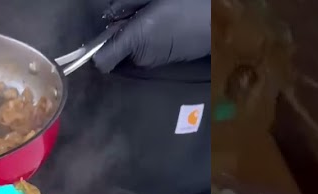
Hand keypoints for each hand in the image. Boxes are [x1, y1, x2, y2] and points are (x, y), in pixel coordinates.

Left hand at [92, 0, 209, 72]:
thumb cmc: (188, 3)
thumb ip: (126, 5)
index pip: (102, 62)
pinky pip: (144, 51)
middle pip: (115, 51)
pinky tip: (162, 25)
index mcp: (137, 39)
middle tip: (136, 14)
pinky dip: (146, 40)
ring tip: (152, 17)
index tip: (99, 38)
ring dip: (133, 36)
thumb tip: (110, 15)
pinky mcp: (164, 61)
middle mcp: (142, 57)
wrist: (222, 20)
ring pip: (130, 51)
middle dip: (119, 34)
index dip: (95, 51)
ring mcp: (154, 62)